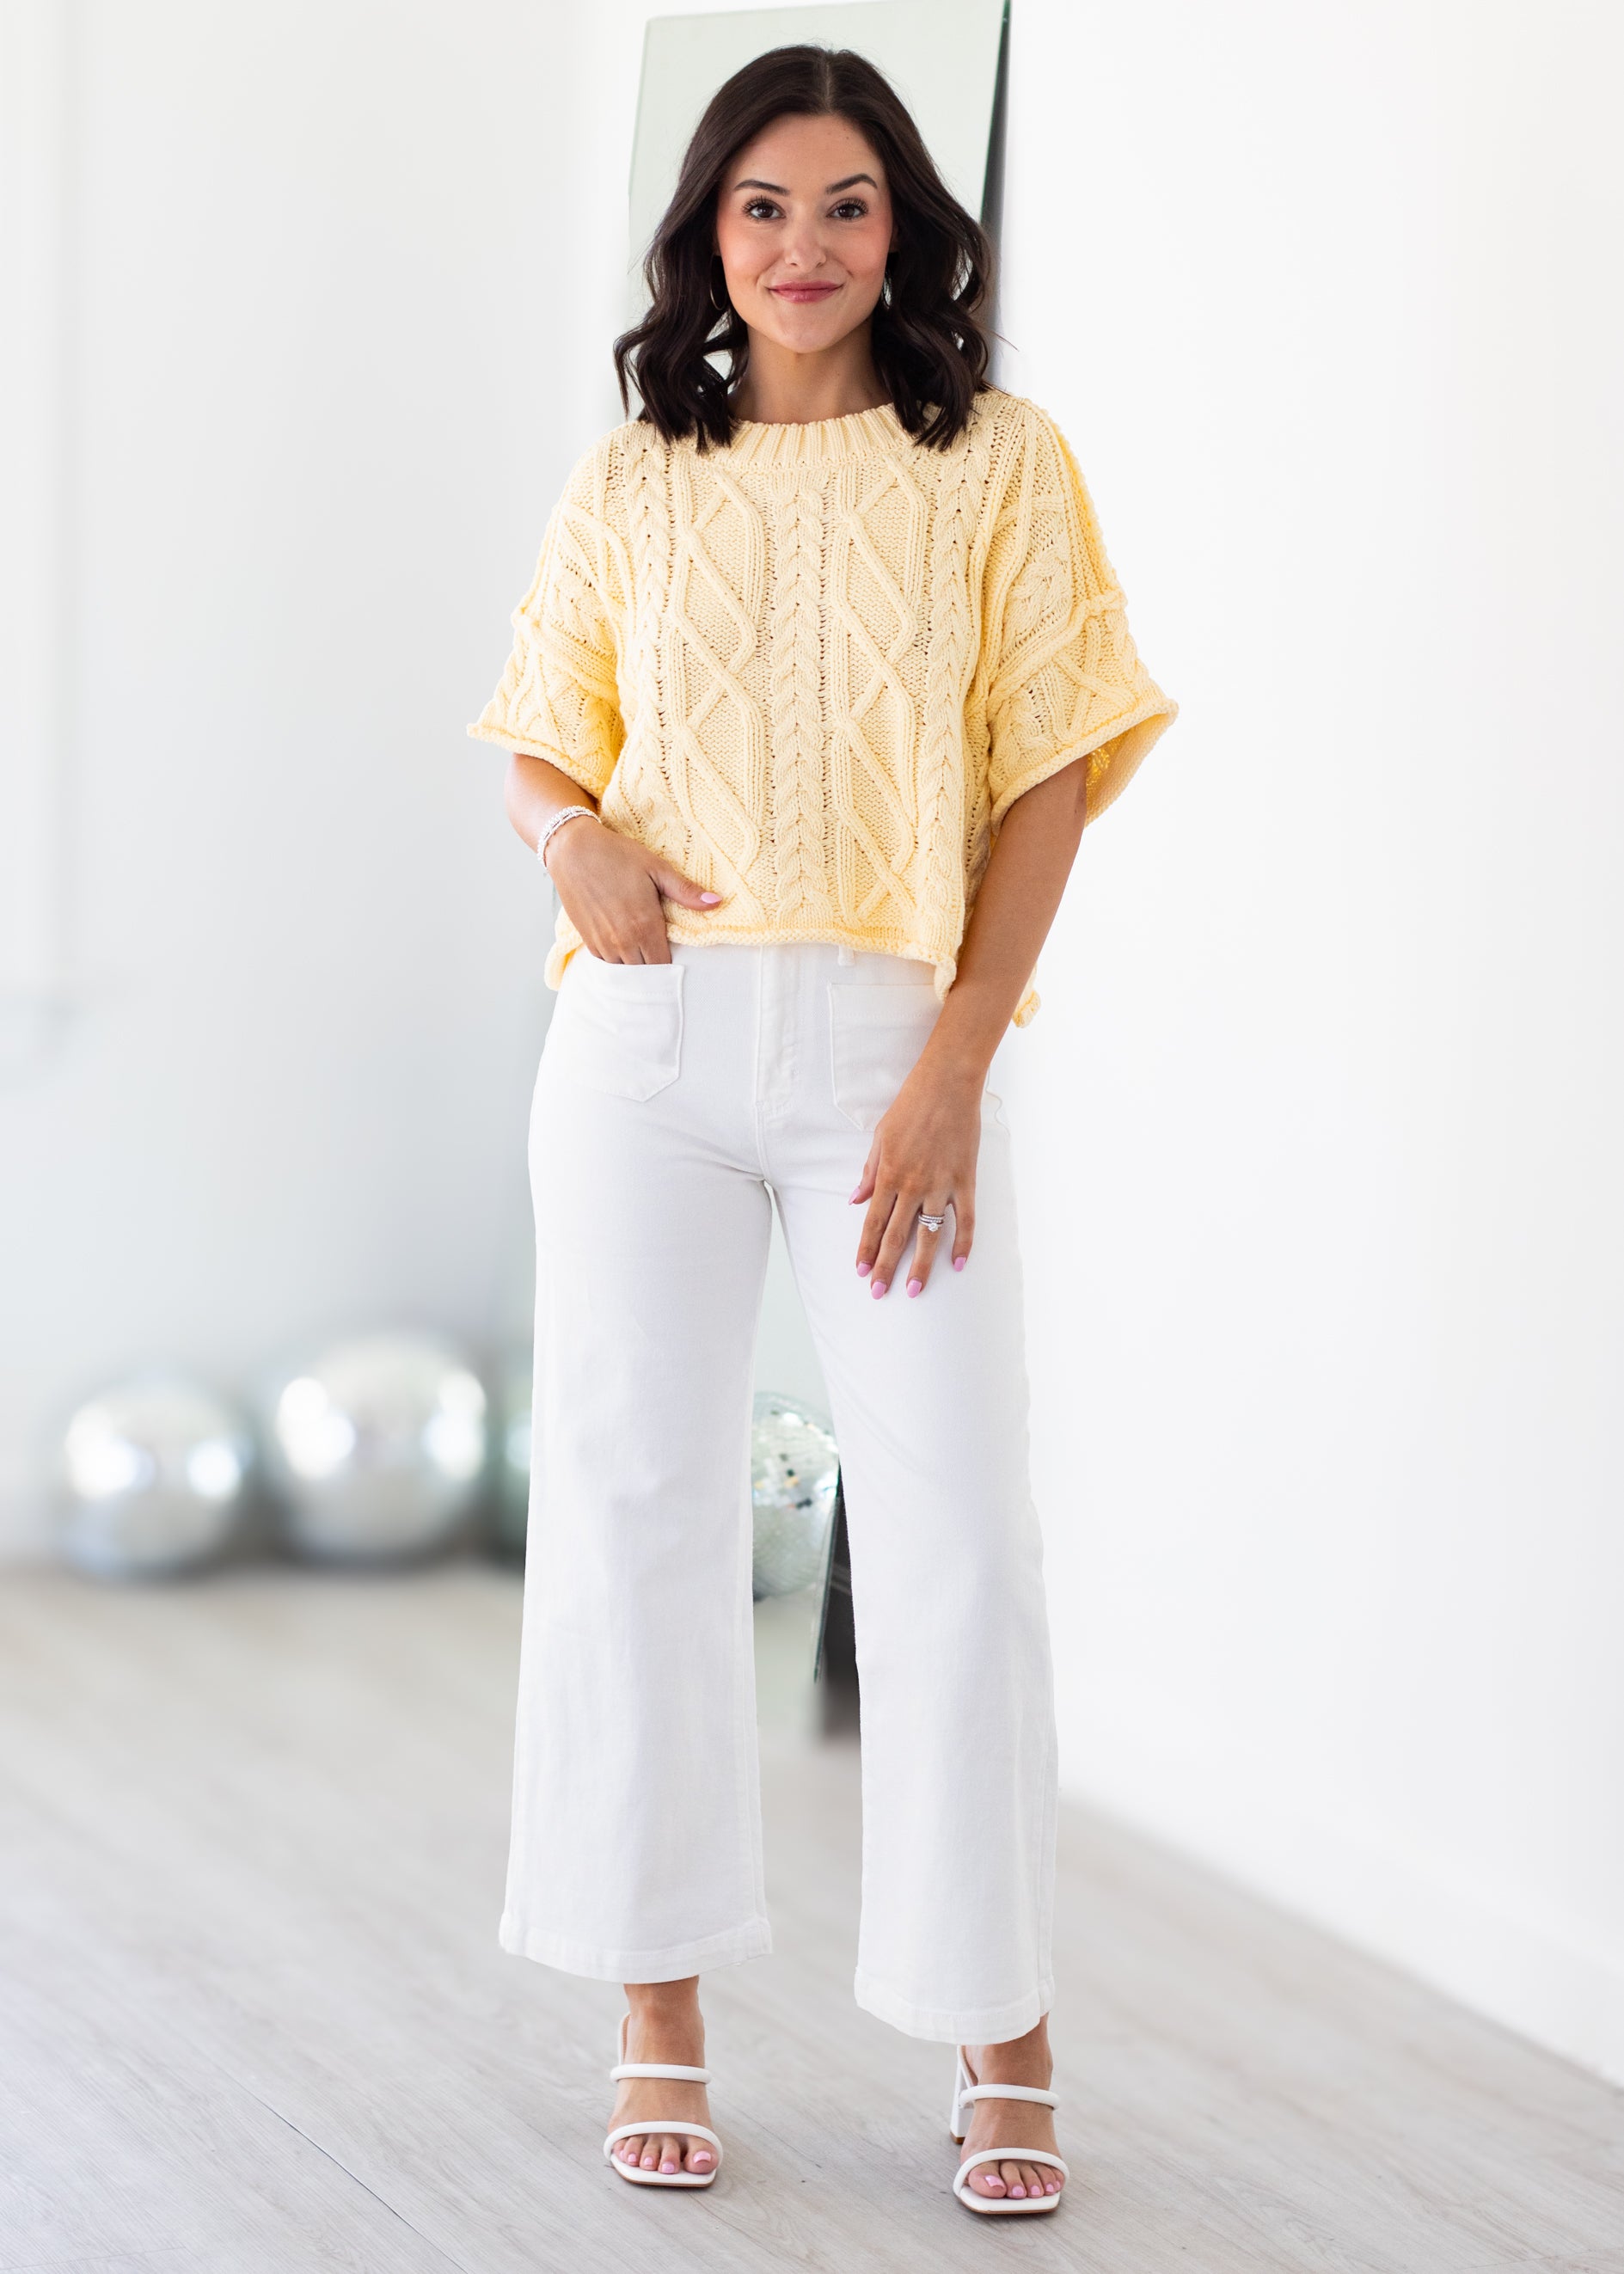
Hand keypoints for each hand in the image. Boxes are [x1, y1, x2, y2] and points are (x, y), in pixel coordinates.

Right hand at [547, 817, 724, 963]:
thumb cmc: (617, 855)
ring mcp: (603, 944)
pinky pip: (607, 965)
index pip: (663, 967)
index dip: (672, 970)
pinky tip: (626, 950)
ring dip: (636, 969)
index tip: (679, 962)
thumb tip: (717, 902)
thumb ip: (686, 891)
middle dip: (656, 973)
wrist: (573, 851)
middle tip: (664, 962)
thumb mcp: (656, 868)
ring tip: (645, 957)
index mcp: (645, 926)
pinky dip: (618, 962)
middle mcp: (623, 941)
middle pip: (645, 975)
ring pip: (625, 973)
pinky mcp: (588, 941)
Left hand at [849, 1054, 984, 1296]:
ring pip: (930, 1235)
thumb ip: (869, 1172)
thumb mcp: (880, 1137)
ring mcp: (942, 1185)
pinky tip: (959, 1265)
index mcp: (889, 1174)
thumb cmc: (910, 1106)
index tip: (860, 1272)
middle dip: (886, 1267)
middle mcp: (914, 1186)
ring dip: (922, 1265)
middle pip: (897, 1235)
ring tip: (915, 1290)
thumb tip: (856, 1200)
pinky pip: (967, 1219)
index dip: (866, 1249)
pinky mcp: (966, 1181)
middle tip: (878, 1293)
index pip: (874, 1222)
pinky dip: (964, 1243)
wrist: (948, 1084)